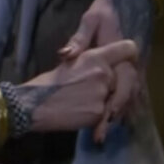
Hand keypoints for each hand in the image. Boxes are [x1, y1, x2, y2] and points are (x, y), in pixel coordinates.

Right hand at [19, 39, 138, 134]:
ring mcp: (103, 94)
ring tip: (84, 103)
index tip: (128, 60)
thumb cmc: (49, 83)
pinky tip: (82, 113)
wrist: (35, 104)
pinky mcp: (99, 113)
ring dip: (106, 101)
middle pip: (124, 78)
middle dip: (114, 85)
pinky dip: (98, 116)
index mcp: (96, 57)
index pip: (127, 48)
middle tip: (97, 90)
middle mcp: (104, 74)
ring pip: (116, 97)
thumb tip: (107, 63)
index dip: (129, 54)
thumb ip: (93, 62)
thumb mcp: (71, 63)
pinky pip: (107, 114)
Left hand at [58, 0, 154, 142]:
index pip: (122, 84)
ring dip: (120, 113)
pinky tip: (117, 118)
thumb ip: (79, 40)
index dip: (114, 103)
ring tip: (104, 132)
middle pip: (127, 95)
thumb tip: (66, 54)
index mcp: (120, 54)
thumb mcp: (90, 20)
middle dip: (114, 116)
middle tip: (100, 135)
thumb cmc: (107, 8)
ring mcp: (136, 64)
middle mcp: (132, 62)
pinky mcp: (135, 65)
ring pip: (132, 95)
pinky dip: (126, 104)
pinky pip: (133, 89)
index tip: (103, 119)